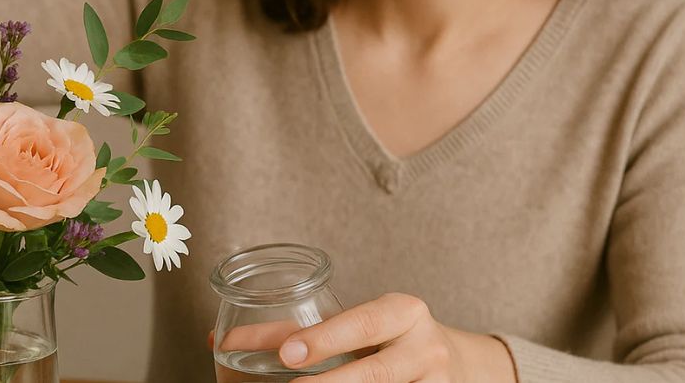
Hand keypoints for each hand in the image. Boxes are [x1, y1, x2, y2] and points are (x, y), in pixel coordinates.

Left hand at [276, 293, 516, 381]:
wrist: (460, 364)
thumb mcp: (364, 325)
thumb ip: (308, 331)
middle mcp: (425, 347)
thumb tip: (223, 342)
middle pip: (374, 372)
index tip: (286, 352)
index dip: (324, 338)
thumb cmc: (393, 339)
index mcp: (403, 312)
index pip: (361, 323)